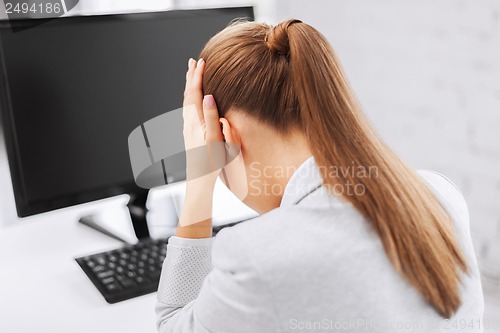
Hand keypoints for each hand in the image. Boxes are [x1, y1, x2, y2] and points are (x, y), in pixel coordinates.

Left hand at [177, 58, 235, 237]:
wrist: (199, 180)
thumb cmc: (210, 162)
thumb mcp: (215, 139)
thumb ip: (210, 116)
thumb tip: (207, 96)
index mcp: (195, 121)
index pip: (195, 93)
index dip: (198, 76)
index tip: (201, 61)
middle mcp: (188, 123)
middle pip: (187, 95)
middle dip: (190, 77)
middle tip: (192, 62)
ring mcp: (187, 129)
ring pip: (186, 102)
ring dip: (189, 87)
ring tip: (192, 76)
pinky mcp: (189, 135)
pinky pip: (188, 110)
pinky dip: (190, 98)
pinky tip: (193, 102)